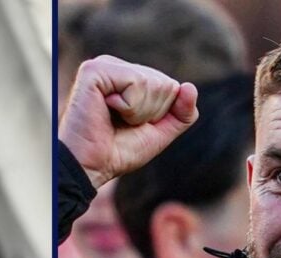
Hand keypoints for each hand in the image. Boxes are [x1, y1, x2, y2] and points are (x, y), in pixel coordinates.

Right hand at [59, 55, 198, 188]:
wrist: (90, 168)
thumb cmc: (117, 152)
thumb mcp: (159, 134)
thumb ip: (181, 114)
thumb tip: (190, 87)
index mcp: (130, 77)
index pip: (171, 87)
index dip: (159, 115)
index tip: (131, 126)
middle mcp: (117, 67)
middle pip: (165, 84)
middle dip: (150, 113)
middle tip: (121, 125)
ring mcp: (105, 65)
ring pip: (153, 83)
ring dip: (138, 112)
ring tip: (113, 119)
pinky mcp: (95, 70)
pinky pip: (136, 83)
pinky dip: (128, 107)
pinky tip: (106, 110)